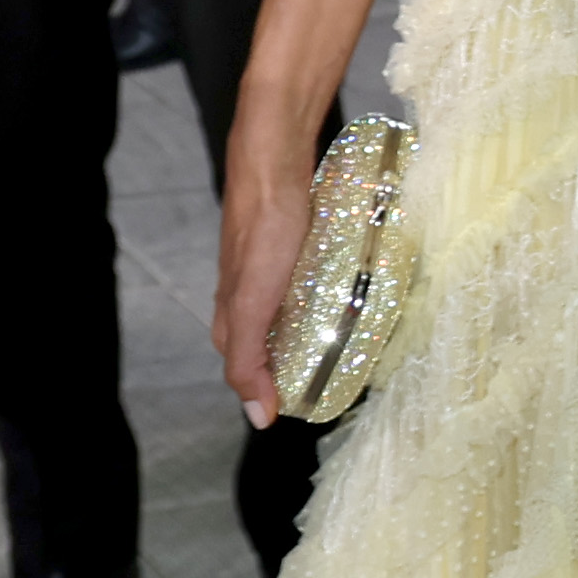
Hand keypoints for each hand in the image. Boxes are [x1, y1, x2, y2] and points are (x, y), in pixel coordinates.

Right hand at [211, 128, 313, 428]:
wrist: (274, 159)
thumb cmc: (265, 230)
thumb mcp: (252, 304)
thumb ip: (247, 359)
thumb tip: (258, 417)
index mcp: (232, 307)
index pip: (244, 361)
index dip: (266, 383)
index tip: (305, 399)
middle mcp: (246, 285)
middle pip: (264, 332)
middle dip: (291, 354)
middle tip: (332, 369)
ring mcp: (269, 258)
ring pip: (286, 301)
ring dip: (309, 321)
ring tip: (345, 333)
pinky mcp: (293, 234)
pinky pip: (306, 270)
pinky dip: (322, 286)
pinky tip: (342, 284)